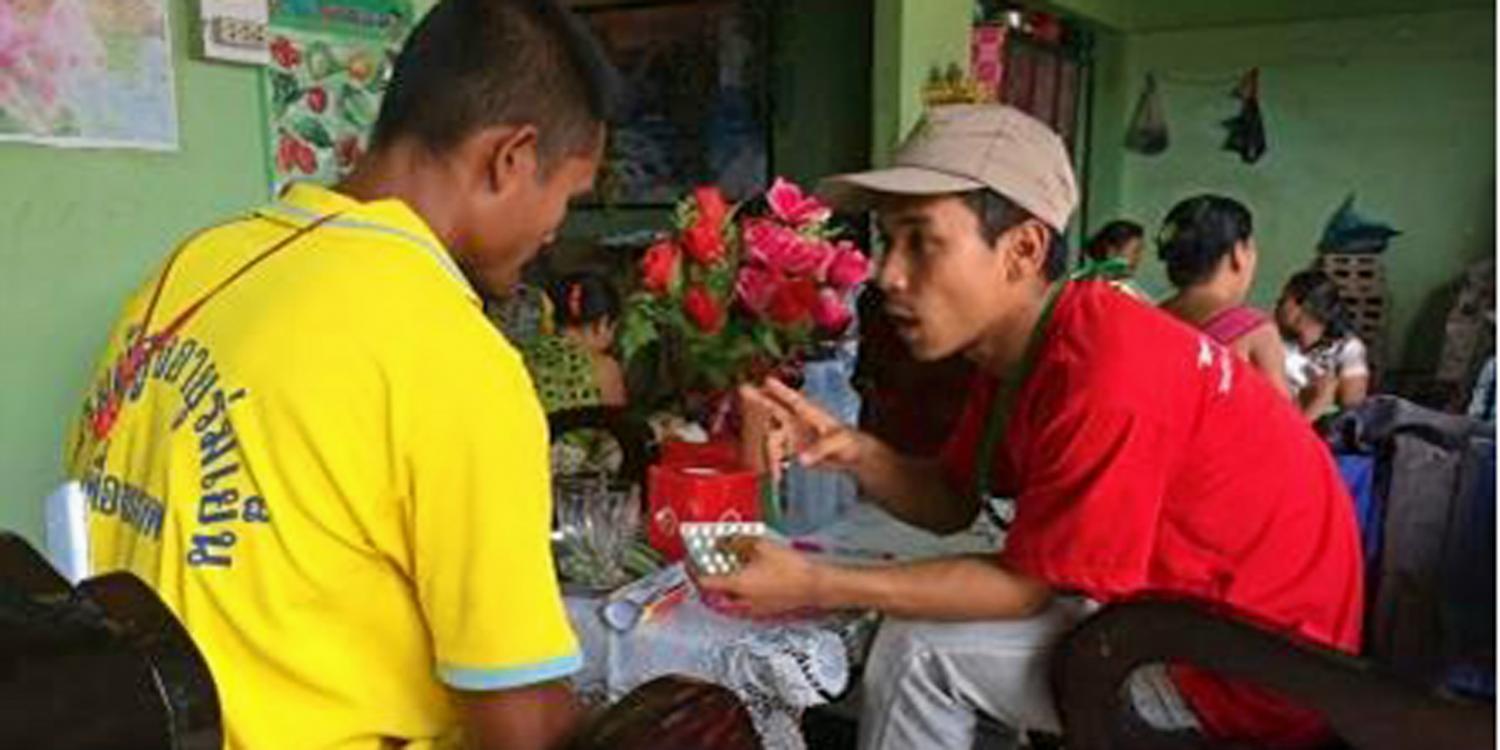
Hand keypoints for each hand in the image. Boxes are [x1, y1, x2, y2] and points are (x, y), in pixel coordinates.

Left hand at [694, 536, 824, 617]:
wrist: (815, 586)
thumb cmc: (791, 568)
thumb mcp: (761, 546)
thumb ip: (737, 543)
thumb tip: (722, 541)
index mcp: (736, 586)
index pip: (705, 581)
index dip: (693, 570)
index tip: (690, 560)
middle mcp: (742, 601)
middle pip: (713, 596)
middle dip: (706, 583)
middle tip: (704, 569)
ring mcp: (754, 609)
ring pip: (728, 603)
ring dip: (721, 591)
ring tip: (724, 575)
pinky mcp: (765, 611)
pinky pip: (742, 606)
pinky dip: (737, 596)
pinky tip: (745, 583)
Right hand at [738, 378, 868, 478]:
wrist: (853, 456)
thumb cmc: (850, 443)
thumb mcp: (838, 443)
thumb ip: (820, 450)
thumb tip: (801, 459)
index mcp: (812, 414)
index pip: (794, 400)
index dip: (780, 390)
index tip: (767, 381)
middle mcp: (799, 422)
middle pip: (775, 409)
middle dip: (759, 399)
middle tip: (743, 389)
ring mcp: (795, 435)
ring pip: (773, 434)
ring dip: (766, 441)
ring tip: (764, 454)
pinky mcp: (794, 449)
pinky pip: (779, 453)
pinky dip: (774, 463)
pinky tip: (774, 474)